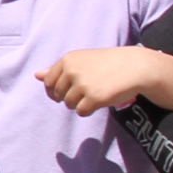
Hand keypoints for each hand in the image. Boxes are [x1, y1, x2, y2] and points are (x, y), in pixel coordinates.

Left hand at [35, 47, 161, 115]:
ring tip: (96, 93)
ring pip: (69, 105)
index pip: (48, 82)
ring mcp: (82, 85)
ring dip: (81, 103)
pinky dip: (89, 110)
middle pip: (58, 95)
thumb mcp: (82, 61)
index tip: (67, 90)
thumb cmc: (108, 63)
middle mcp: (72, 71)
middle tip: (88, 90)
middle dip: (70, 97)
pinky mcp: (94, 98)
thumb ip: (58, 69)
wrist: (136, 67)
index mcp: (67, 60)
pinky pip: (81, 112)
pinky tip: (101, 100)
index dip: (55, 90)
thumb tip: (37, 75)